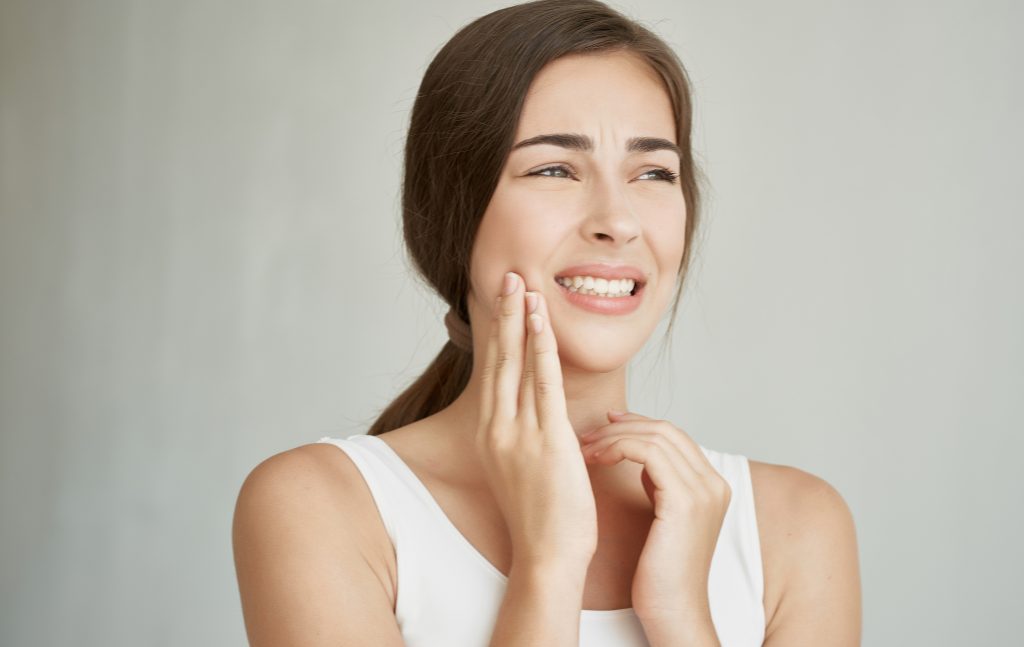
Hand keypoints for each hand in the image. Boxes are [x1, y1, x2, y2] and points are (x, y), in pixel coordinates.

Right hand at [476, 272, 597, 571]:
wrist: (547, 556)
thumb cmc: (541, 517)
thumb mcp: (522, 468)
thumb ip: (524, 435)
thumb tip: (535, 411)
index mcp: (490, 435)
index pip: (493, 371)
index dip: (497, 333)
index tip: (502, 301)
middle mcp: (496, 429)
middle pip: (499, 359)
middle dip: (504, 315)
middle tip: (509, 276)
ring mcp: (517, 434)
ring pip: (517, 364)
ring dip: (521, 320)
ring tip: (523, 285)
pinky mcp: (546, 440)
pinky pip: (543, 383)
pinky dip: (541, 347)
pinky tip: (540, 320)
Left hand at [579, 411, 730, 622]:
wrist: (672, 611)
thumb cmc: (659, 572)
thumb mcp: (662, 515)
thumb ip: (659, 482)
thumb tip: (637, 452)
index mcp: (712, 485)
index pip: (674, 434)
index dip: (637, 423)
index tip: (605, 423)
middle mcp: (714, 483)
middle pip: (666, 429)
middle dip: (621, 426)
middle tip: (588, 435)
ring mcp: (703, 491)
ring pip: (655, 437)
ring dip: (614, 437)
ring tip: (585, 449)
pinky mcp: (684, 501)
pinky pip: (649, 453)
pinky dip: (618, 448)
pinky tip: (596, 459)